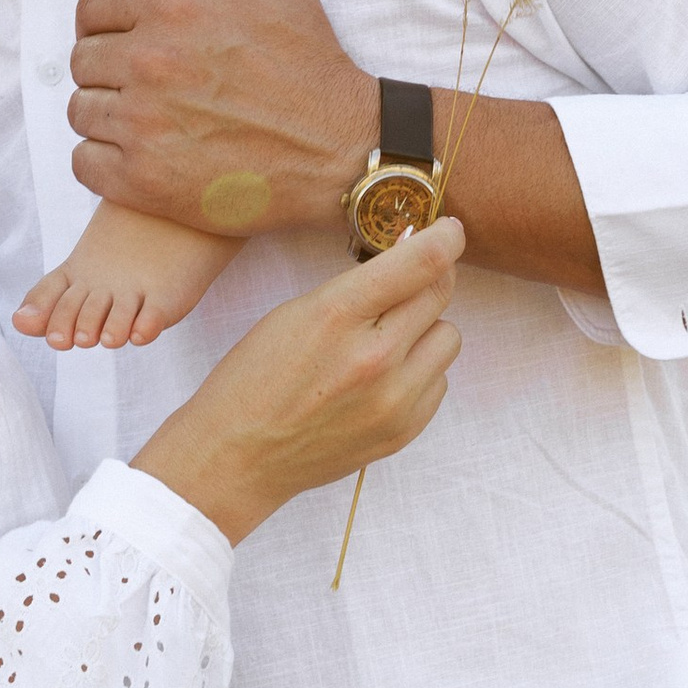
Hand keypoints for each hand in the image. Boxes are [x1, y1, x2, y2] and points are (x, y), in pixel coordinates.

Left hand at [69, 0, 373, 239]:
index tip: (137, 39)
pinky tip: (148, 156)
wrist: (344, 153)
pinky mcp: (143, 182)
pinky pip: (86, 163)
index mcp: (173, 5)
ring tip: (154, 120)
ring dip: (108, 116)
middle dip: (111, 69)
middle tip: (154, 83)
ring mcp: (143, 124)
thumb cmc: (311, 62)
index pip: (92, 5)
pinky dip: (107, 162)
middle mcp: (150, 61)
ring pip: (81, 111)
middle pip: (83, 59)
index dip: (111, 22)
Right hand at [134, 219, 464, 545]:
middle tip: (405, 283)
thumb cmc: (254, 378)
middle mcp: (373, 359)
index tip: (450, 230)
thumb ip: (355, 288)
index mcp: (336, 316)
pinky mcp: (403, 431)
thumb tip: (410, 259)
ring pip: (449, 337)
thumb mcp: (294, 313)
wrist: (238, 457)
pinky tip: (382, 377)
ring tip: (387, 339)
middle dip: (426, 280)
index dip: (445, 238)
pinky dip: (419, 371)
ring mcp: (393, 401)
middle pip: (440, 294)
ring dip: (425, 328)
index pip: (420, 263)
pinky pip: (439, 381)